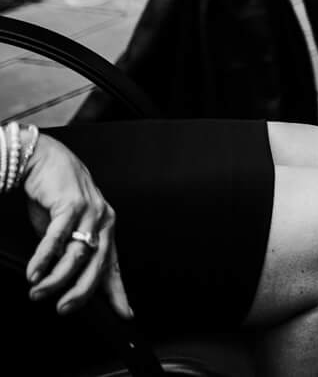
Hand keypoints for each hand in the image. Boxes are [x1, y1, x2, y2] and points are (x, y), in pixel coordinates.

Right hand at [20, 137, 130, 319]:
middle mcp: (103, 220)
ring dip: (56, 278)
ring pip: (78, 254)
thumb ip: (68, 251)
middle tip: (63, 310)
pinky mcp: (71, 204)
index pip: (114, 265)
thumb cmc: (54, 196)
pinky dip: (45, 258)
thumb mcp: (64, 229)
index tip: (125, 314)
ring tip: (38, 293)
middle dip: (81, 291)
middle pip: (98, 264)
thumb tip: (64, 280)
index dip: (119, 292)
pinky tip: (34, 273)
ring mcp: (89, 211)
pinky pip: (58, 237)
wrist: (43, 159)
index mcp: (105, 228)